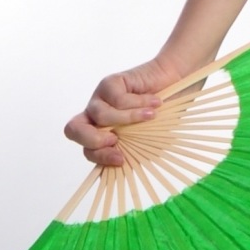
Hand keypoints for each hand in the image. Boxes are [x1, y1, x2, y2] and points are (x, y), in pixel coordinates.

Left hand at [63, 54, 179, 168]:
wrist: (177, 83)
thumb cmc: (164, 115)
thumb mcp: (150, 140)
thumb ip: (135, 153)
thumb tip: (124, 166)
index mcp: (102, 134)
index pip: (87, 150)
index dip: (100, 157)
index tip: (122, 159)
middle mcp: (96, 117)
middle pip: (73, 129)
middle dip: (92, 139)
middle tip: (115, 139)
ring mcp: (101, 98)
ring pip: (100, 115)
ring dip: (129, 118)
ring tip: (151, 116)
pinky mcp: (110, 83)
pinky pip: (117, 99)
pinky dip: (139, 104)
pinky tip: (155, 102)